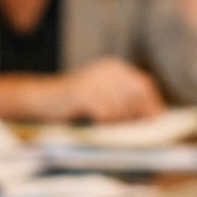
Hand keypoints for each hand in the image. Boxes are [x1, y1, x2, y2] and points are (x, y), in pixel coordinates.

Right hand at [33, 58, 165, 122]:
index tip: (156, 119)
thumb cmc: (74, 104)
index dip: (152, 103)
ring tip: (111, 127)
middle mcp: (108, 69)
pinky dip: (106, 124)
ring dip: (120, 121)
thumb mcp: (102, 96)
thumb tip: (152, 117)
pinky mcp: (84, 93)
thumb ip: (124, 102)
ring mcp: (96, 80)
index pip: (144, 84)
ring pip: (122, 106)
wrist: (41, 99)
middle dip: (137, 114)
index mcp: (114, 68)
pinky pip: (105, 113)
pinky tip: (99, 126)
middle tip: (133, 129)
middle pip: (136, 95)